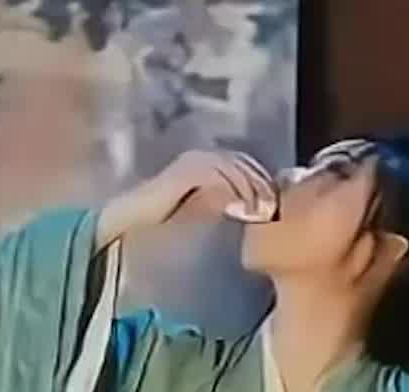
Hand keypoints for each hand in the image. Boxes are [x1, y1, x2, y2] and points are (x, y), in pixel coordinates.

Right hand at [97, 149, 277, 246]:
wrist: (135, 218)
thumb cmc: (167, 217)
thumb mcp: (204, 208)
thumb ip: (225, 202)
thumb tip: (256, 211)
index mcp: (208, 161)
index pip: (245, 164)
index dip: (262, 181)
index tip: (273, 205)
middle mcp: (203, 156)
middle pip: (243, 163)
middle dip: (260, 186)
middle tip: (270, 209)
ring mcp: (193, 161)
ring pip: (233, 168)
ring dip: (250, 190)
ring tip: (258, 213)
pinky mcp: (186, 171)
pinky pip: (217, 176)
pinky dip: (232, 191)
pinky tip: (240, 210)